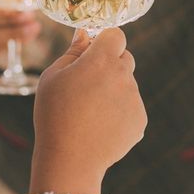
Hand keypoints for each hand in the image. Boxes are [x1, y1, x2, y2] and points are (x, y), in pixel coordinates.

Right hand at [33, 29, 146, 182]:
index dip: (105, 41)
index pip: (116, 35)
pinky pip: (131, 106)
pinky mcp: (140, 119)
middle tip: (88, 84)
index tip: (94, 51)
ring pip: (127, 84)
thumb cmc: (54, 114)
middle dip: (110, 64)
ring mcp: (135, 99)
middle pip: (125, 58)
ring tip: (90, 111)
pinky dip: (120, 111)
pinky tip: (100, 125)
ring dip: (114, 90)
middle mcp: (123, 76)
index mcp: (102, 61)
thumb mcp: (53, 77)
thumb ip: (73, 51)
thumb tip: (85, 34)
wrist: (70, 159)